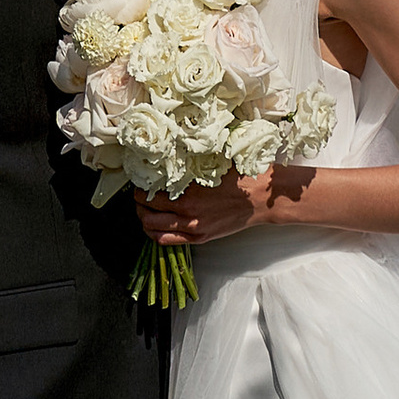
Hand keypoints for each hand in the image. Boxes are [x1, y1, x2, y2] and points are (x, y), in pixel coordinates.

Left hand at [133, 168, 301, 248]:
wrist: (261, 197)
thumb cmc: (240, 177)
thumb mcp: (211, 163)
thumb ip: (188, 164)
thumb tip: (166, 157)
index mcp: (188, 193)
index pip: (149, 192)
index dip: (140, 185)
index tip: (140, 179)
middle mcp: (188, 213)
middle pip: (146, 210)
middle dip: (138, 201)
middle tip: (138, 193)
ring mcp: (194, 229)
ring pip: (153, 228)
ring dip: (143, 218)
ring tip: (143, 209)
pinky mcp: (200, 238)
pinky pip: (167, 241)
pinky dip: (155, 233)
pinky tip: (155, 225)